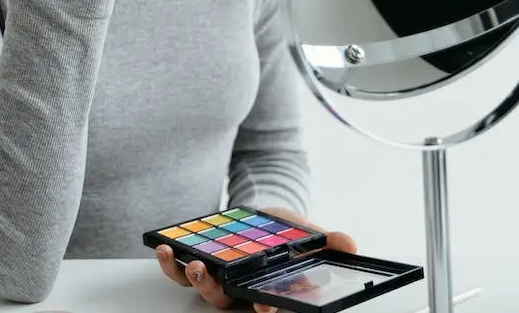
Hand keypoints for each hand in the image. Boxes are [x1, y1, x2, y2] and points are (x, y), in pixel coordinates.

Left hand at [153, 207, 356, 311]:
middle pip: (227, 301)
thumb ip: (327, 241)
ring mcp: (218, 280)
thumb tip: (350, 244)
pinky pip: (181, 270)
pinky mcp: (199, 265)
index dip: (266, 311)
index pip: (268, 306)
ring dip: (194, 278)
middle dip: (219, 292)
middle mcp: (241, 291)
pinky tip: (168, 247)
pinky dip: (172, 262)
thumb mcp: (309, 235)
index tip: (263, 308)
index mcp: (269, 290)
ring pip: (202, 289)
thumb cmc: (287, 233)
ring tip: (193, 262)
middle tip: (216, 279)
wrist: (264, 215)